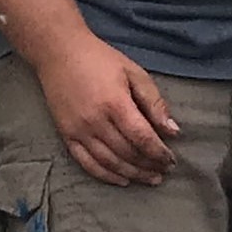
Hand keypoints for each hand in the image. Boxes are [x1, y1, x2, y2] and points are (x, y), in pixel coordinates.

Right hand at [33, 31, 178, 186]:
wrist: (58, 52)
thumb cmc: (99, 59)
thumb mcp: (133, 73)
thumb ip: (154, 102)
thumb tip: (172, 131)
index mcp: (115, 103)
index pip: (142, 138)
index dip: (159, 153)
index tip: (171, 161)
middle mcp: (95, 120)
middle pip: (127, 153)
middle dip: (149, 166)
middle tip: (163, 172)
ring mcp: (78, 130)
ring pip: (109, 162)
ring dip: (131, 174)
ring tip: (148, 179)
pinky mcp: (66, 134)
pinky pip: (86, 162)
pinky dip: (105, 175)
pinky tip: (121, 180)